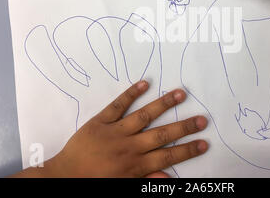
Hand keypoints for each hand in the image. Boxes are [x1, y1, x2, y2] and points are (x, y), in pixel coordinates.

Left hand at [18, 81, 207, 176]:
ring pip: (144, 116)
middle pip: (162, 135)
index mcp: (135, 165)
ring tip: (180, 93)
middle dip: (184, 127)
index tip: (204, 143)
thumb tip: (168, 176)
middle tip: (202, 119)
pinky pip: (117, 105)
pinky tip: (145, 83)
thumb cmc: (95, 182)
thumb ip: (146, 181)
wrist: (65, 176)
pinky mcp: (101, 121)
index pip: (167, 156)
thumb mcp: (122, 187)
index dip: (187, 150)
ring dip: (163, 104)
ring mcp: (115, 131)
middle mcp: (129, 147)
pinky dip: (130, 93)